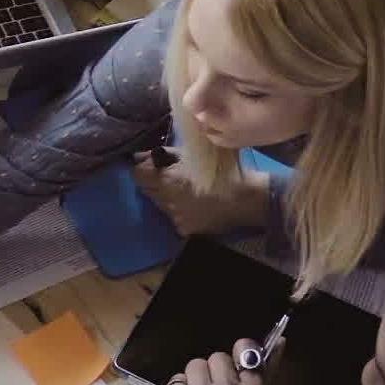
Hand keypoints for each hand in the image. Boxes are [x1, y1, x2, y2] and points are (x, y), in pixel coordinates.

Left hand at [145, 158, 270, 236]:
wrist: (246, 198)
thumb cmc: (223, 169)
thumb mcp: (194, 154)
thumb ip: (165, 155)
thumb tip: (140, 156)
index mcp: (167, 181)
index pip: (137, 175)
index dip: (143, 169)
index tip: (153, 166)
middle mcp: (167, 202)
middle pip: (148, 190)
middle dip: (155, 182)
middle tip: (172, 175)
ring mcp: (176, 218)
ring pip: (161, 205)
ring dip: (168, 196)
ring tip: (188, 190)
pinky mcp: (185, 230)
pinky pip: (175, 217)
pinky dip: (180, 210)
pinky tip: (196, 204)